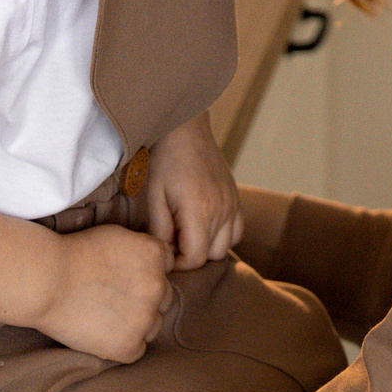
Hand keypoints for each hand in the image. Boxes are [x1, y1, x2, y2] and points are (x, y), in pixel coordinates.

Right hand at [35, 223, 170, 362]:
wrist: (46, 281)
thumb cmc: (73, 254)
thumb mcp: (118, 236)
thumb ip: (142, 249)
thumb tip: (153, 265)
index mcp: (155, 255)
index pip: (165, 269)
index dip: (143, 274)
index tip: (122, 277)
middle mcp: (158, 286)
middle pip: (163, 299)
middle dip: (143, 300)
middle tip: (112, 300)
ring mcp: (145, 317)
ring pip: (153, 326)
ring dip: (136, 324)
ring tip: (105, 317)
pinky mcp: (129, 345)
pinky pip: (137, 349)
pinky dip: (122, 345)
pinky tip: (102, 334)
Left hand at [146, 114, 242, 270]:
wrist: (186, 129)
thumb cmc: (166, 159)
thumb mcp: (154, 195)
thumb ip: (160, 230)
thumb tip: (164, 253)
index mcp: (200, 211)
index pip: (196, 259)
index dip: (178, 262)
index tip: (164, 251)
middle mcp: (223, 209)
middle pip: (212, 256)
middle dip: (191, 255)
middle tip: (172, 241)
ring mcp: (233, 203)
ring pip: (227, 246)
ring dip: (208, 246)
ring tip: (187, 233)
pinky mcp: (237, 197)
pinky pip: (237, 230)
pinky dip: (223, 235)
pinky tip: (205, 224)